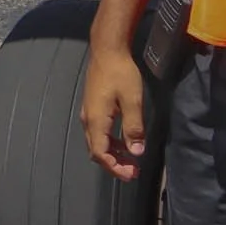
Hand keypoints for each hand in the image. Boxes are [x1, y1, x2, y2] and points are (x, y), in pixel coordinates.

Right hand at [81, 41, 148, 181]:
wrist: (107, 50)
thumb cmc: (121, 73)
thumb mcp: (132, 100)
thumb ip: (134, 128)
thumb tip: (136, 152)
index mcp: (96, 120)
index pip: (101, 153)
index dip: (115, 167)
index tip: (132, 174)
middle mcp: (88, 119)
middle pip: (96, 150)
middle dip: (114, 164)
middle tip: (134, 171)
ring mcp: (89, 113)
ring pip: (97, 142)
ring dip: (113, 153)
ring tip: (131, 159)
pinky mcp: (93, 107)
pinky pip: (99, 132)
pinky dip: (111, 142)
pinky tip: (125, 141)